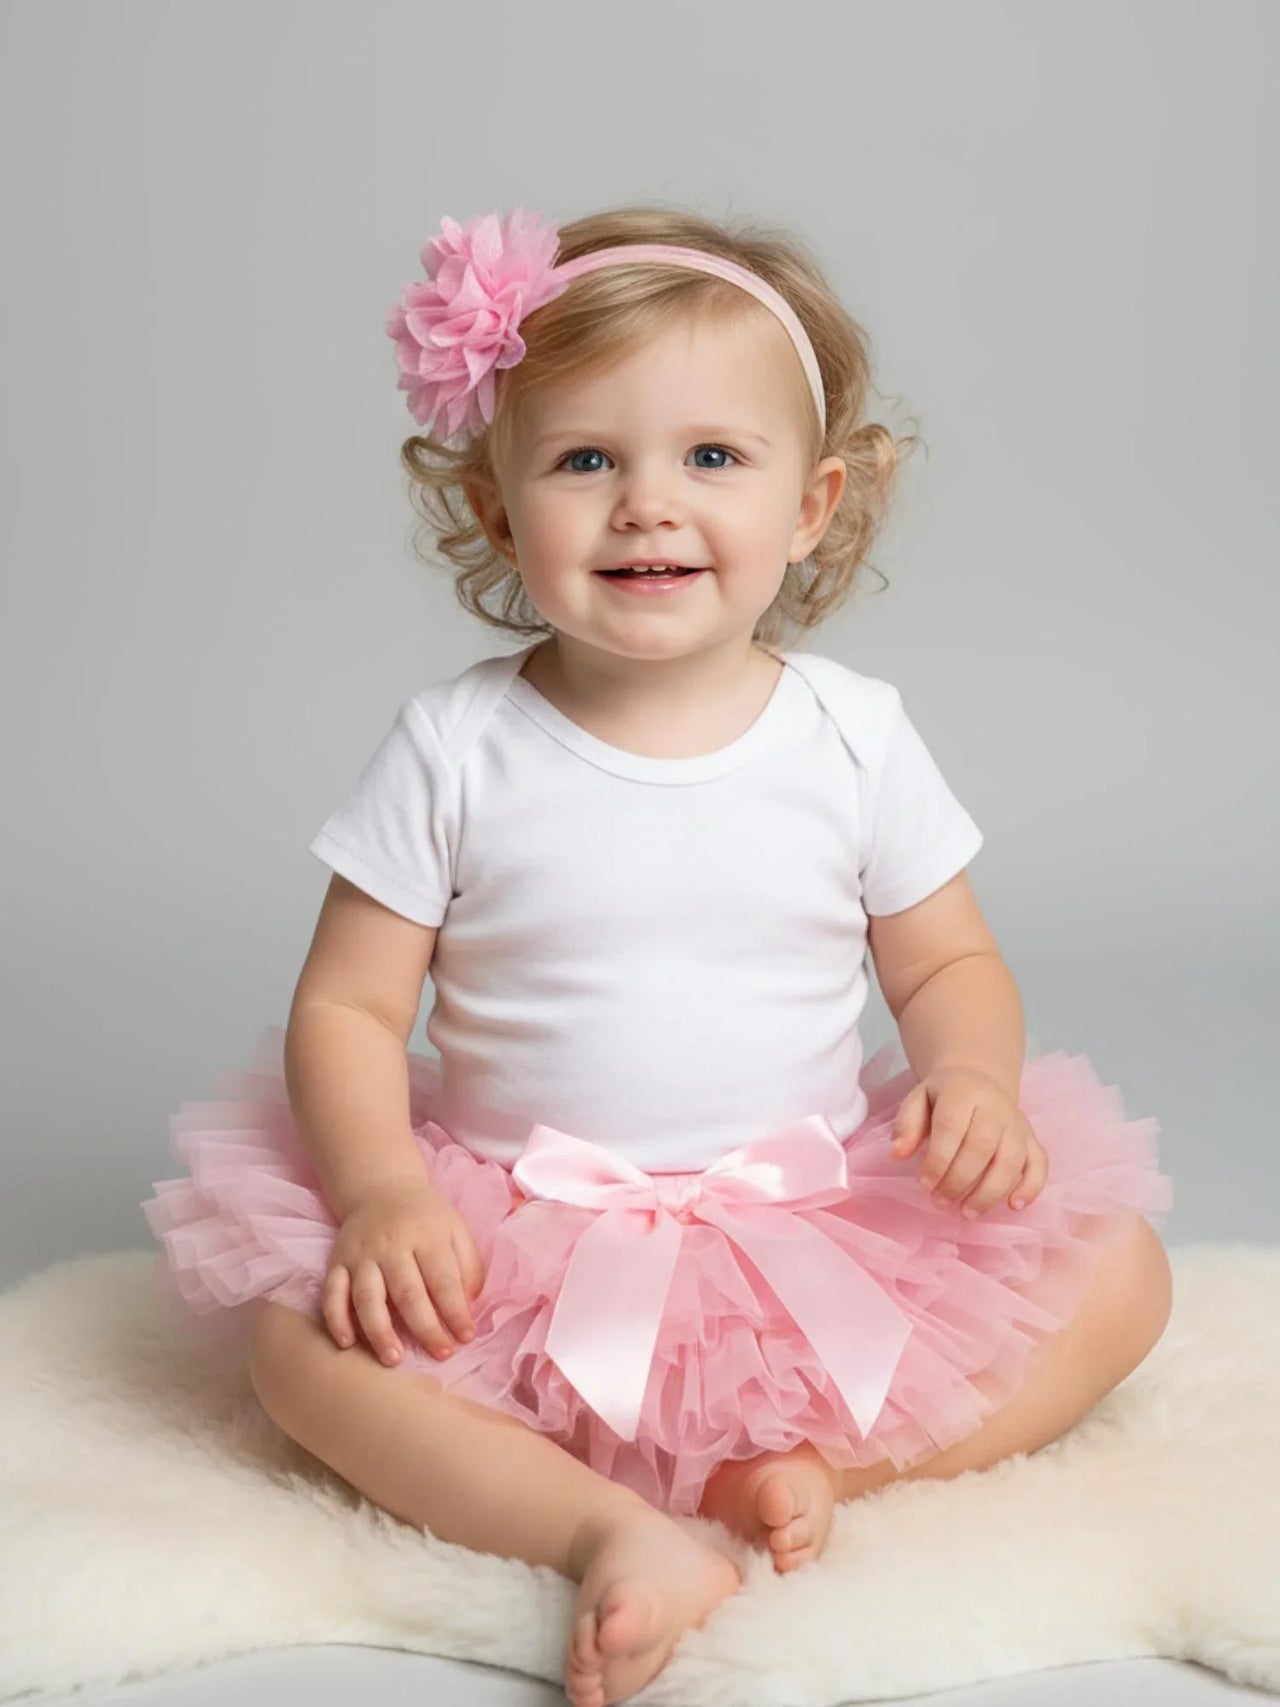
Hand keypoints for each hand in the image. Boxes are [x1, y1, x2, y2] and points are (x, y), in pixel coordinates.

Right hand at [324, 1176, 485, 1365]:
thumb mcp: (455, 1228)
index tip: (466, 1337)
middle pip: (408, 1293)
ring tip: (394, 1359)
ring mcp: (361, 1254)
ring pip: (367, 1297)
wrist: (381, 1188)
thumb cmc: (425, 1217)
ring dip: (380, 1331)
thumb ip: (467, 1265)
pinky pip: (332, 1293)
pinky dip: (336, 1319)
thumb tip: (469, 1308)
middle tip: (440, 1355)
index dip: (456, 1311)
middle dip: (425, 1328)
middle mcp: (391, 1245)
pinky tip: (346, 1343)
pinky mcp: (337, 1261)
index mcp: (426, 1236)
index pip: (443, 1280)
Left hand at [889, 1066, 1047, 1217]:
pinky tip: (1014, 1205)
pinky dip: (1031, 1186)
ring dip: (990, 1191)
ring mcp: (1017, 1124)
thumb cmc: (942, 1098)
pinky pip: (1039, 1163)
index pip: (951, 1127)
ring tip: (967, 1212)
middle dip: (960, 1180)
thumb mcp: (917, 1101)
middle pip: (982, 1146)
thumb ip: (906, 1126)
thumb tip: (898, 1155)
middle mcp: (995, 1107)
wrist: (977, 1080)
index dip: (938, 1160)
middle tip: (941, 1202)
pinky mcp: (1032, 1139)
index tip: (924, 1185)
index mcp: (963, 1092)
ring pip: (1012, 1160)